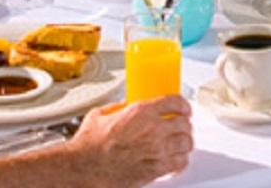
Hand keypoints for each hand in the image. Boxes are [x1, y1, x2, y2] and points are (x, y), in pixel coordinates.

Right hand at [65, 95, 193, 186]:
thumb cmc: (89, 144)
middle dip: (184, 124)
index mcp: (141, 111)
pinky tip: (177, 159)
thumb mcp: (102, 114)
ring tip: (182, 142)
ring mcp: (156, 150)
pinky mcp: (156, 169)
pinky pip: (180, 163)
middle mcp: (152, 129)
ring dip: (185, 142)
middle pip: (184, 123)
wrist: (84, 167)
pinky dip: (181, 160)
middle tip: (182, 126)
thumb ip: (119, 108)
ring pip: (186, 143)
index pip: (175, 102)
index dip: (183, 105)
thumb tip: (125, 107)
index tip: (184, 108)